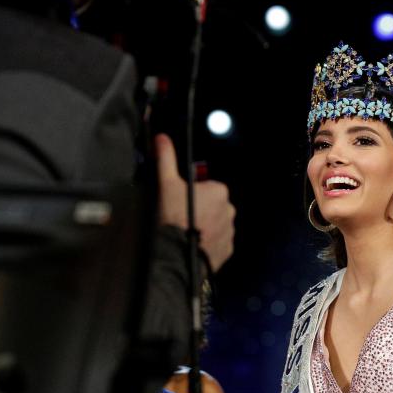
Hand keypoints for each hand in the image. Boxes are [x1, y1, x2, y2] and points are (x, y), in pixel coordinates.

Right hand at [155, 133, 235, 271]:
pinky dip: (208, 243)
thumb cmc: (172, 217)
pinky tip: (192, 244)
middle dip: (199, 210)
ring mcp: (230, 231)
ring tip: (185, 232)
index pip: (206, 187)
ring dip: (204, 227)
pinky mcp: (227, 250)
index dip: (191, 193)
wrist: (175, 253)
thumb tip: (162, 139)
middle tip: (180, 217)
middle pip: (212, 206)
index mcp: (219, 191)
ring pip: (215, 224)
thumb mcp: (166, 183)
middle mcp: (229, 210)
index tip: (179, 201)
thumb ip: (166, 159)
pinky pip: (218, 243)